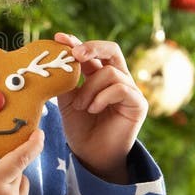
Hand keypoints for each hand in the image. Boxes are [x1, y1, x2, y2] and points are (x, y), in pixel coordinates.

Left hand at [54, 33, 147, 184]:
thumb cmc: (79, 127)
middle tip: (75, 54)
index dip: (76, 42)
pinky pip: (121, 88)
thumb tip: (56, 59)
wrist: (91, 155)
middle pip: (112, 49)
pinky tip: (93, 109)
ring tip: (81, 106)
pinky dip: (102, 97)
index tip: (59, 38)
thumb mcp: (67, 100)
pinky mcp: (139, 104)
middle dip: (92, 47)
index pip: (91, 52)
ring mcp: (130, 90)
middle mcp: (117, 78)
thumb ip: (66, 80)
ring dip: (90, 88)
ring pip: (110, 72)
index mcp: (99, 74)